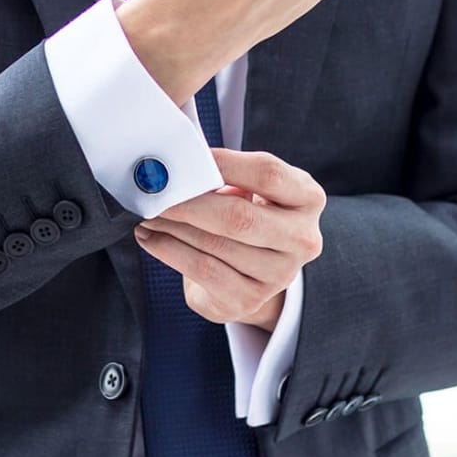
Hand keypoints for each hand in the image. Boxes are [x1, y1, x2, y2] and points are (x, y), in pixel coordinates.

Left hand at [133, 148, 324, 328]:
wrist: (255, 273)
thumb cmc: (249, 216)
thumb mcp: (251, 188)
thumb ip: (227, 172)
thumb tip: (177, 165)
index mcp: (308, 199)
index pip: (267, 174)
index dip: (224, 163)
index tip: (186, 158)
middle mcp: (302, 239)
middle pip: (240, 217)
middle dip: (189, 203)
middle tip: (156, 194)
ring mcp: (280, 274)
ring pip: (215, 245)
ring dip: (172, 227)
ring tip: (148, 215)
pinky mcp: (251, 299)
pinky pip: (203, 270)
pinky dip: (169, 251)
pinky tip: (150, 240)